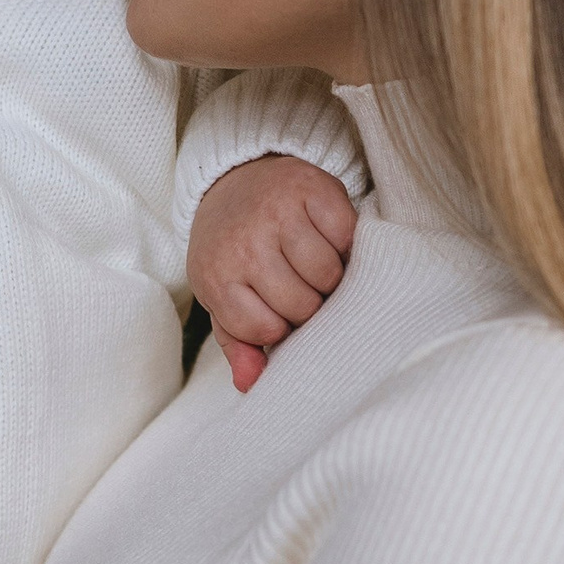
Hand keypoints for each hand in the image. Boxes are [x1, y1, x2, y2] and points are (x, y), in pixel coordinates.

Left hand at [186, 154, 356, 391]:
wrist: (236, 179)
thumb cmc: (233, 248)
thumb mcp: (222, 296)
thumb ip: (238, 342)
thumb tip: (251, 383)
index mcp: (216, 277)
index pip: (268, 330)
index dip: (281, 326)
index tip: (276, 308)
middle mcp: (244, 243)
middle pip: (303, 305)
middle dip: (307, 303)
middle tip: (299, 284)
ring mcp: (278, 213)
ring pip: (328, 275)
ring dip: (328, 275)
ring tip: (312, 263)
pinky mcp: (312, 188)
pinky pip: (346, 236)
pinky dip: (344, 242)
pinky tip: (327, 238)